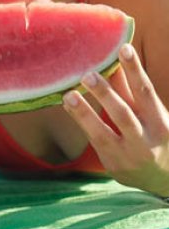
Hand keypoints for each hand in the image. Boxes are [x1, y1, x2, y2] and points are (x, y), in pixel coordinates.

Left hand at [63, 43, 168, 196]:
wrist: (164, 180)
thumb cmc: (155, 136)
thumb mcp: (151, 114)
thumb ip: (131, 92)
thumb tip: (113, 61)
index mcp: (162, 123)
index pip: (146, 92)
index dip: (135, 70)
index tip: (124, 48)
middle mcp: (147, 140)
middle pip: (124, 113)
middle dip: (106, 93)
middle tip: (88, 74)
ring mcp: (129, 155)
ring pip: (103, 132)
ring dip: (85, 112)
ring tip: (69, 94)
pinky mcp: (113, 164)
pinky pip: (94, 141)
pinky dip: (82, 123)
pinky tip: (69, 106)